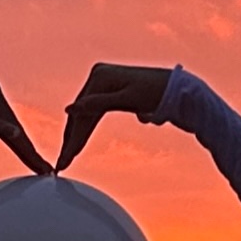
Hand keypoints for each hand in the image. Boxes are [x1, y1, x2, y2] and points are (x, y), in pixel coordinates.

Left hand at [0, 73, 49, 172]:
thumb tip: (16, 134)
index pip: (14, 128)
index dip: (27, 149)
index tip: (42, 166)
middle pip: (14, 128)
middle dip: (29, 150)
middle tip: (47, 170)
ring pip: (7, 127)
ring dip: (21, 146)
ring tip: (38, 164)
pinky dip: (7, 137)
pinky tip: (17, 146)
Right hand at [56, 63, 173, 171]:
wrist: (178, 87)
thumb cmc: (157, 92)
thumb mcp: (128, 99)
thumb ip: (98, 104)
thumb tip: (69, 110)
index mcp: (100, 77)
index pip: (81, 113)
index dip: (73, 139)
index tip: (65, 160)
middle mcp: (98, 76)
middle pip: (80, 113)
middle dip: (71, 139)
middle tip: (62, 163)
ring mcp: (103, 81)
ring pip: (85, 113)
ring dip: (77, 134)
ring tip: (68, 156)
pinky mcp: (110, 88)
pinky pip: (94, 111)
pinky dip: (88, 126)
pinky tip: (80, 140)